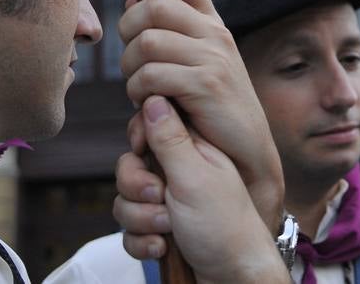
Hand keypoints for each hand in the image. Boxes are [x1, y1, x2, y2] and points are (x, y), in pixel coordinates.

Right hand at [115, 97, 289, 283]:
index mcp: (192, 148)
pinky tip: (163, 247)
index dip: (140, 141)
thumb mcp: (195, 176)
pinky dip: (142, 241)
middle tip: (161, 199)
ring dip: (141, 220)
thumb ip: (170, 137)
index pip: (150, 126)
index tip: (145, 153)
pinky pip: (129, 229)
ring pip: (125, 199)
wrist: (233, 278)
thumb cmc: (223, 228)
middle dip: (137, 189)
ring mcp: (168, 201)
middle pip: (130, 165)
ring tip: (169, 229)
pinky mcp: (160, 228)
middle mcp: (179, 171)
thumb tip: (154, 94)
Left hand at [117, 0, 282, 229]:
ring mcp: (212, 58)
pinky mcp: (205, 85)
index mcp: (211, 24)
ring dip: (130, 69)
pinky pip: (152, 75)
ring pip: (146, 42)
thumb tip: (132, 1)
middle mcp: (214, 34)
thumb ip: (168, 35)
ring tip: (139, 90)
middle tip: (130, 63)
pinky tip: (148, 106)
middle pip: (153, 7)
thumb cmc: (210, 114)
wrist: (244, 157)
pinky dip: (139, 92)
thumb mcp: (194, 66)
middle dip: (127, 32)